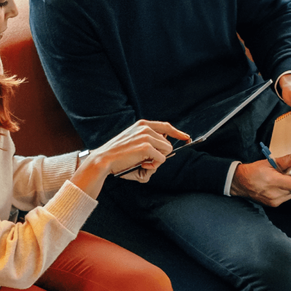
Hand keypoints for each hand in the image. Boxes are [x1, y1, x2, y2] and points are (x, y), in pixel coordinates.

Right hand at [71, 120, 188, 198]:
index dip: (178, 133)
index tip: (186, 138)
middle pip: (168, 144)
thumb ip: (149, 143)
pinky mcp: (147, 147)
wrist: (104, 159)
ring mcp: (147, 136)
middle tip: (146, 162)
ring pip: (167, 151)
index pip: (166, 126)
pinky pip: (161, 159)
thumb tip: (165, 151)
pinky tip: (142, 165)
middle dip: (161, 155)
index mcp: (142, 125)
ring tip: (143, 163)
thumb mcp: (134, 143)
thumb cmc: (118, 155)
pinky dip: (154, 166)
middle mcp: (146, 128)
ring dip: (157, 161)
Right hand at [230, 152, 290, 206]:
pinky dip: (285, 192)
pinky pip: (285, 198)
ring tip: (282, 180)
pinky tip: (278, 186)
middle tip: (289, 175)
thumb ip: (284, 161)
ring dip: (290, 187)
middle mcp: (273, 193)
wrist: (241, 183)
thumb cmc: (253, 172)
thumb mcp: (268, 162)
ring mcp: (273, 201)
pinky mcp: (273, 204)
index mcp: (272, 181)